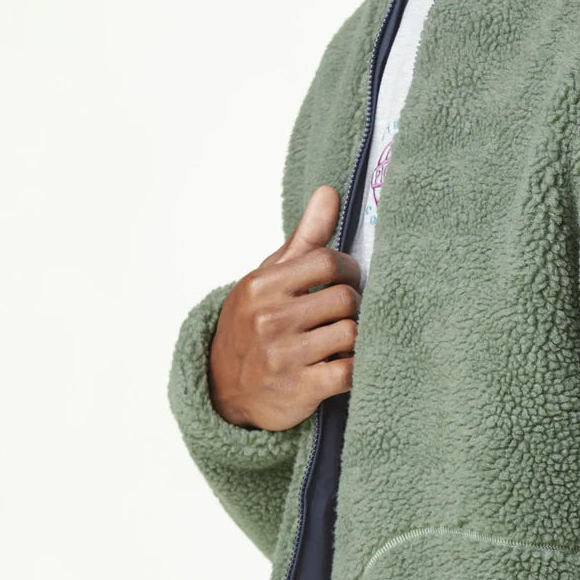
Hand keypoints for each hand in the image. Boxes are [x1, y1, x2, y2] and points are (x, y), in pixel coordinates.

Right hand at [208, 184, 362, 430]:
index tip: (344, 281)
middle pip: (345, 299)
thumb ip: (304, 239)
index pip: (326, 261)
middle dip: (352, 307)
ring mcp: (283, 356)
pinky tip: (343, 365)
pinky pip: (349, 371)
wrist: (224, 389)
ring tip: (339, 341)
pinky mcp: (300, 389)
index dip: (347, 270)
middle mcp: (269, 319)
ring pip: (352, 334)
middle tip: (342, 316)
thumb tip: (329, 191)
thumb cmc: (254, 326)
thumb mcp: (269, 279)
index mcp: (262, 286)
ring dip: (354, 339)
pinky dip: (356, 368)